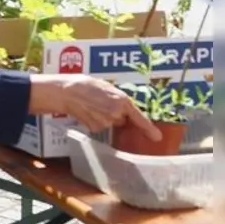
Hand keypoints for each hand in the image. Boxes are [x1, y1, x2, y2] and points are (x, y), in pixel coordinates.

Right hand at [32, 75, 160, 138]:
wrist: (67, 91)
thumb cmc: (86, 85)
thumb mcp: (108, 87)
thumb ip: (119, 99)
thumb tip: (125, 109)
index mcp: (122, 101)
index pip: (139, 118)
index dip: (149, 129)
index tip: (157, 138)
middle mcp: (116, 113)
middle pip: (123, 120)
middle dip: (116, 114)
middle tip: (103, 103)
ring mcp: (106, 122)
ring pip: (111, 123)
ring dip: (105, 117)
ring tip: (93, 106)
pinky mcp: (96, 128)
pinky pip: (100, 127)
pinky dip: (95, 121)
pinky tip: (88, 112)